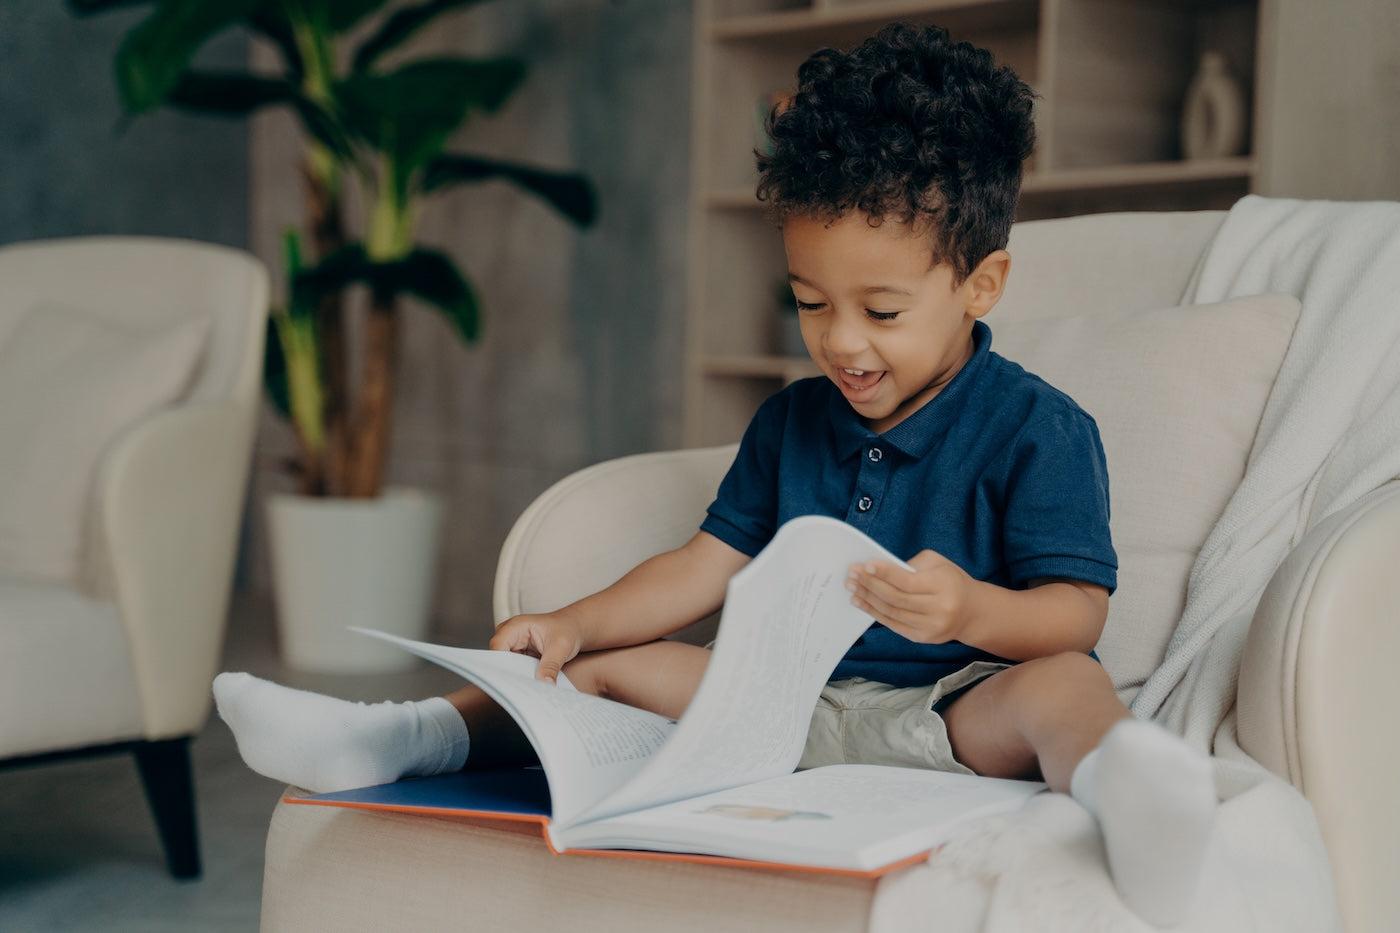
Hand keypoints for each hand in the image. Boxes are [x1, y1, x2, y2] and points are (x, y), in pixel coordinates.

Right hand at [488, 611, 584, 682]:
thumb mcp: (560, 648)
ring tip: (528, 689)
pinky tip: (530, 686)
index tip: (511, 682)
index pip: (498, 647)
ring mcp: (512, 646)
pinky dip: (522, 678)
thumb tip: (545, 686)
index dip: (501, 665)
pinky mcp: (518, 656)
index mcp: (516, 626)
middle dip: (509, 674)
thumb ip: (551, 666)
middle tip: (523, 690)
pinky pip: (514, 670)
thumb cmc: (567, 630)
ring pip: (505, 667)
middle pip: (499, 658)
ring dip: (516, 677)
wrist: (574, 629)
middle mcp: (510, 635)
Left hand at [845, 549, 978, 643]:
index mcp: (943, 587)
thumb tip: (881, 569)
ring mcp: (930, 627)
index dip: (885, 573)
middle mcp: (938, 609)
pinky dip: (875, 613)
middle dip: (871, 585)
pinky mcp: (922, 638)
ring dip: (868, 599)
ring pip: (892, 613)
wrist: (971, 612)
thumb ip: (912, 564)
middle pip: (897, 598)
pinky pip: (893, 624)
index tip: (865, 565)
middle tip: (852, 574)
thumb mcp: (938, 564)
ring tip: (852, 587)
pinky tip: (862, 602)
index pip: (908, 582)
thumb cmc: (951, 581)